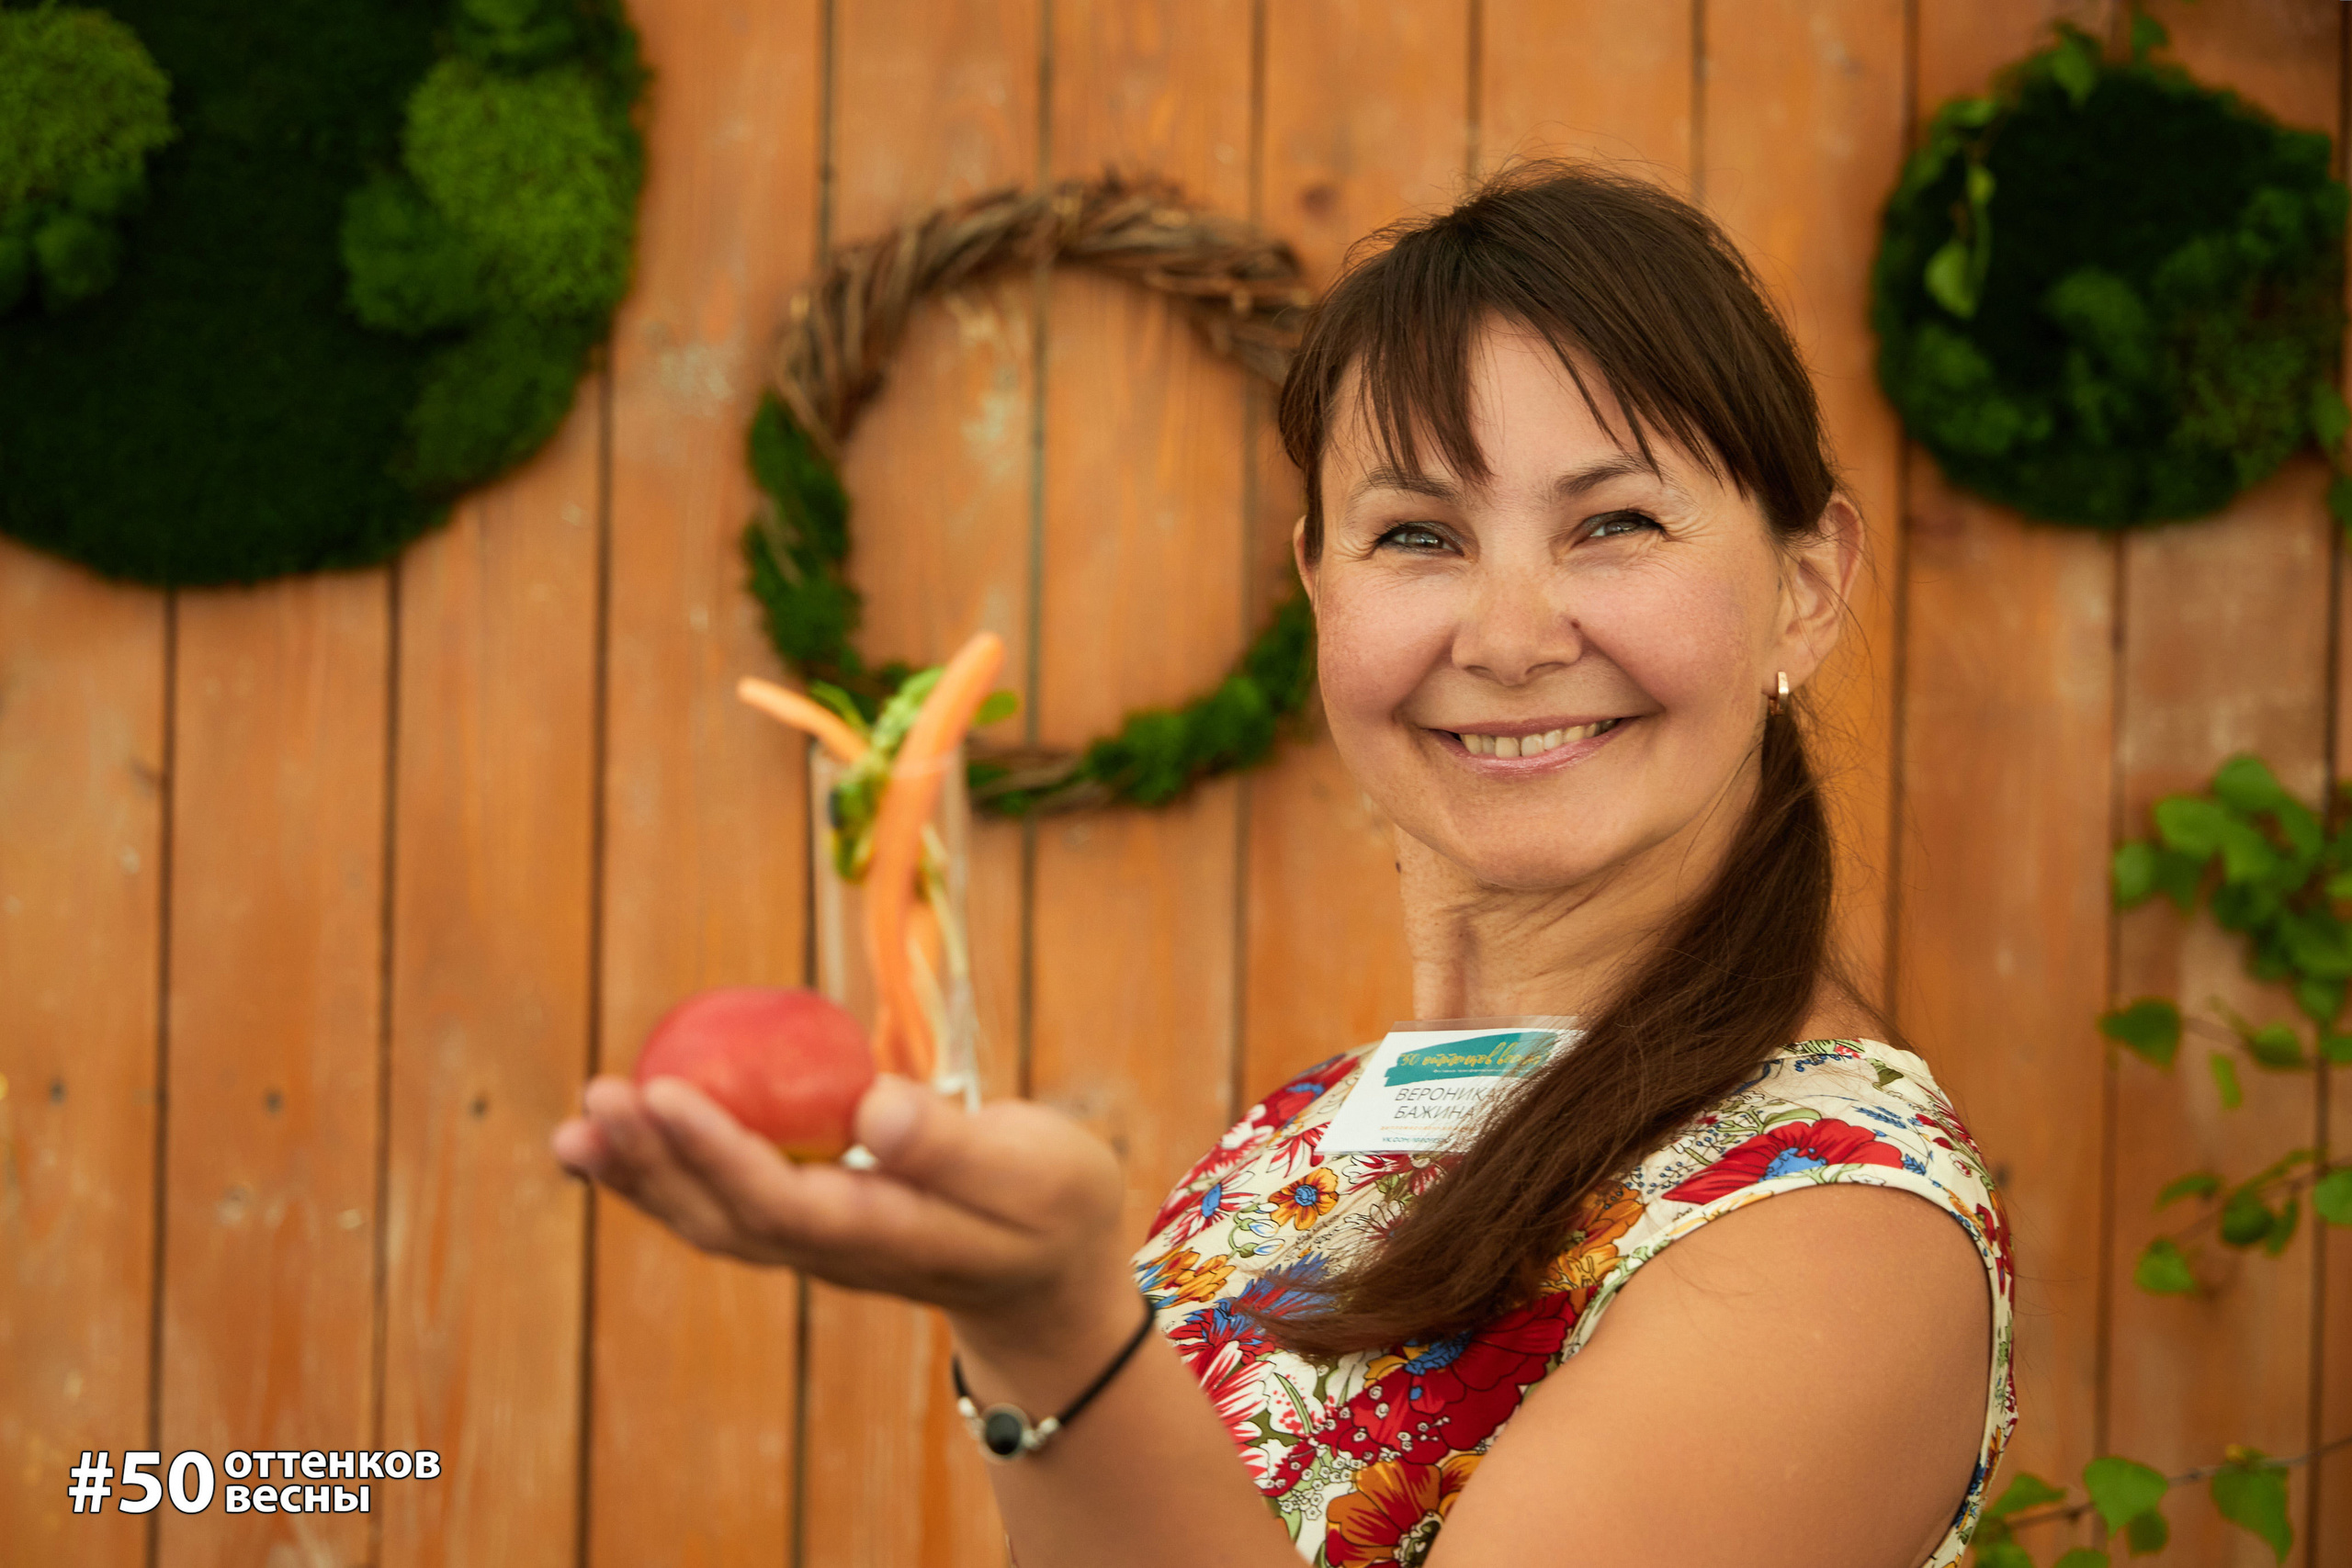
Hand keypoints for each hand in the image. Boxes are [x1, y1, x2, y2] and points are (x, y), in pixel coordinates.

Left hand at [550, 1074, 1132, 1335]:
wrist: (1047, 1281)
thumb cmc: (1051, 1206)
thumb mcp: (1031, 1170)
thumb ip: (952, 1142)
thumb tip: (870, 1105)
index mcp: (886, 1234)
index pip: (782, 1200)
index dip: (717, 1150)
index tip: (663, 1092)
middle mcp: (833, 1249)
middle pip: (724, 1217)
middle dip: (654, 1161)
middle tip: (598, 1097)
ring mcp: (813, 1244)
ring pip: (709, 1219)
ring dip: (640, 1175)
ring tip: (578, 1127)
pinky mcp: (805, 1223)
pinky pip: (720, 1201)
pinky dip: (663, 1172)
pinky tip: (620, 1138)